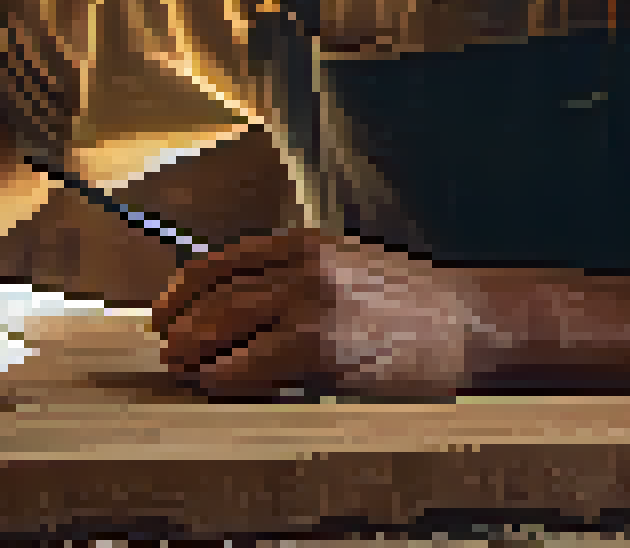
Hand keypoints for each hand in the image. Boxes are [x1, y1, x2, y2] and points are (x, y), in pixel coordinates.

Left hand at [150, 227, 502, 398]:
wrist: (466, 323)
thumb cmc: (408, 304)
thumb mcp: (346, 267)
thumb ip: (295, 277)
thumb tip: (234, 306)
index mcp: (304, 245)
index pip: (222, 262)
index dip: (182, 289)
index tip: (163, 310)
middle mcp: (301, 268)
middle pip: (215, 294)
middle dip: (180, 323)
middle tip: (165, 347)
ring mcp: (310, 306)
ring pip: (224, 326)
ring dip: (193, 350)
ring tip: (180, 368)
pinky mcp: (321, 348)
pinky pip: (252, 364)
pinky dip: (224, 376)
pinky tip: (215, 384)